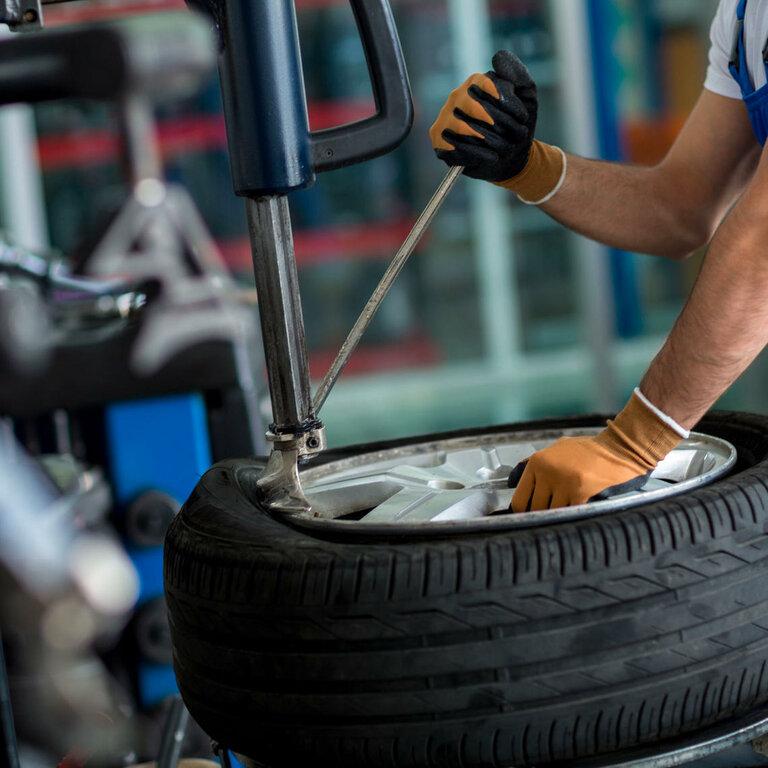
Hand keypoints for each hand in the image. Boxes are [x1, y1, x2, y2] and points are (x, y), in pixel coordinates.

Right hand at [429, 50, 537, 182]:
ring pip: (464, 128)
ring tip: (505, 148)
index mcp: (475, 83)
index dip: (507, 104)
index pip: (487, 85)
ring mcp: (445, 118)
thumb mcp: (526, 97)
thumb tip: (497, 56)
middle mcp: (456, 97)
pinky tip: (491, 157)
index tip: (522, 118)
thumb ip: (518, 75)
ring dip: (490, 141)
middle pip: (475, 107)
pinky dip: (476, 154)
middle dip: (500, 125)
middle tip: (516, 136)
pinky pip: (454, 146)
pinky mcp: (439, 141)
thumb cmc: (516, 125)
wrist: (510, 157)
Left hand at [510, 392, 684, 511]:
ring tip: (564, 517)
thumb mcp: (556, 450)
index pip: (520, 498)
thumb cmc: (588, 451)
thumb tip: (512, 481)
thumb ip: (534, 465)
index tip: (527, 519)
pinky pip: (570, 513)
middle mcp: (547, 472)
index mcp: (537, 462)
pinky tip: (578, 514)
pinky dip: (573, 516)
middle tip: (548, 521)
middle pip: (535, 509)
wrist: (619, 448)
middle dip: (542, 516)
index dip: (524, 512)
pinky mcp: (581, 492)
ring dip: (559, 518)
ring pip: (553, 513)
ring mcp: (564, 482)